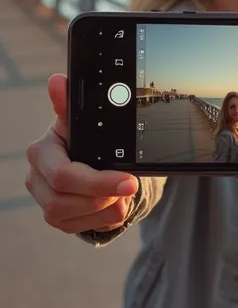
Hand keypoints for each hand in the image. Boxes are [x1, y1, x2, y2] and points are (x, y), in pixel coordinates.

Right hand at [25, 73, 138, 233]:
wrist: (89, 156)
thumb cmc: (84, 136)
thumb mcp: (81, 121)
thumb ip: (69, 103)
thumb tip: (57, 80)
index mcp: (41, 152)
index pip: (64, 175)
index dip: (97, 181)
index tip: (128, 181)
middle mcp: (36, 178)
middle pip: (64, 201)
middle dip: (103, 196)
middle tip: (130, 188)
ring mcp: (43, 200)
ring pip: (71, 217)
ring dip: (104, 208)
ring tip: (124, 195)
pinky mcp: (55, 217)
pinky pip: (76, 226)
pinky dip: (101, 218)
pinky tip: (114, 205)